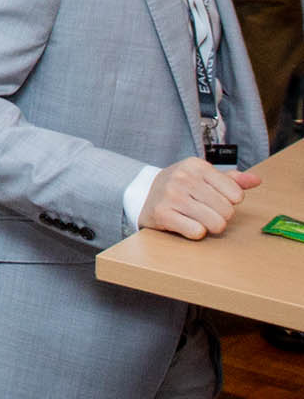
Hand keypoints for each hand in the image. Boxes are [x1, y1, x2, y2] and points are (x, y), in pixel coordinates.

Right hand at [138, 157, 261, 238]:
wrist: (142, 192)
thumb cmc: (180, 186)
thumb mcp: (202, 177)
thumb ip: (231, 179)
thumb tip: (256, 181)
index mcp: (196, 165)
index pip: (236, 194)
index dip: (230, 201)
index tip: (216, 199)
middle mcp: (183, 178)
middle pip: (227, 211)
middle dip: (221, 216)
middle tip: (206, 211)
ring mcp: (171, 195)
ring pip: (216, 223)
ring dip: (210, 226)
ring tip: (198, 219)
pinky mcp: (162, 213)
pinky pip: (197, 232)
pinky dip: (195, 232)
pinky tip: (186, 224)